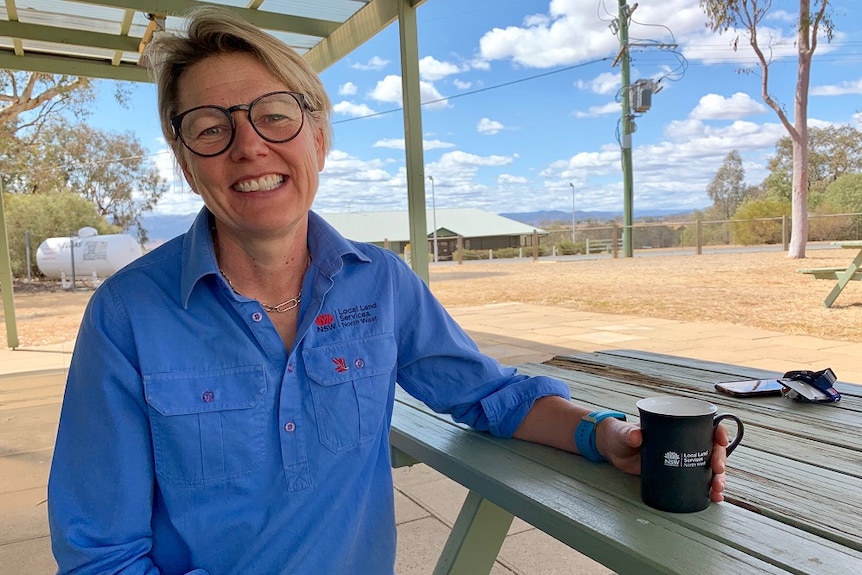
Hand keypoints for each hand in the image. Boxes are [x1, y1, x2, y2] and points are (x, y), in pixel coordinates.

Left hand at [596, 419, 730, 501]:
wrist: (614, 451)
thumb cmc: (621, 435)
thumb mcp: (625, 433)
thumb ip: (629, 433)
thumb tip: (636, 436)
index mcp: (677, 426)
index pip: (705, 426)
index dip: (717, 432)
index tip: (719, 440)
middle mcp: (684, 442)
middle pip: (711, 449)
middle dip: (720, 460)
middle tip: (717, 471)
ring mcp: (682, 459)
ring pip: (708, 467)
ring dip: (717, 479)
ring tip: (717, 491)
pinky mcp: (676, 474)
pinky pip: (697, 481)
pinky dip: (708, 490)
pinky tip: (714, 498)